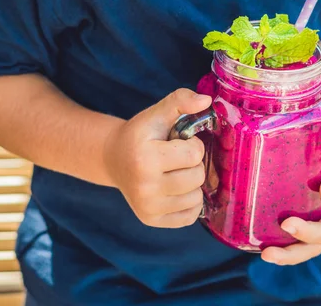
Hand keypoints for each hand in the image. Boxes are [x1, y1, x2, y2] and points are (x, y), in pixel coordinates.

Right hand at [103, 89, 211, 227]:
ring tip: (176, 173)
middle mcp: (145, 186)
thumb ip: (181, 100)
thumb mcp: (157, 113)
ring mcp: (148, 207)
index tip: (179, 142)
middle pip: (197, 177)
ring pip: (197, 198)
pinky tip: (176, 189)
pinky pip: (190, 216)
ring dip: (193, 183)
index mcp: (145, 158)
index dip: (192, 144)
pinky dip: (190, 202)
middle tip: (177, 158)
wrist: (113, 158)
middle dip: (194, 164)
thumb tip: (206, 100)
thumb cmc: (140, 135)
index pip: (195, 154)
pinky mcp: (151, 220)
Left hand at [261, 145, 320, 264]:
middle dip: (290, 254)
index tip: (286, 224)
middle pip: (311, 248)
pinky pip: (290, 238)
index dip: (308, 232)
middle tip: (266, 254)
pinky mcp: (302, 224)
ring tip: (263, 254)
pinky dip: (277, 242)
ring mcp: (316, 229)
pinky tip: (258, 242)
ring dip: (282, 254)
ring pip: (300, 248)